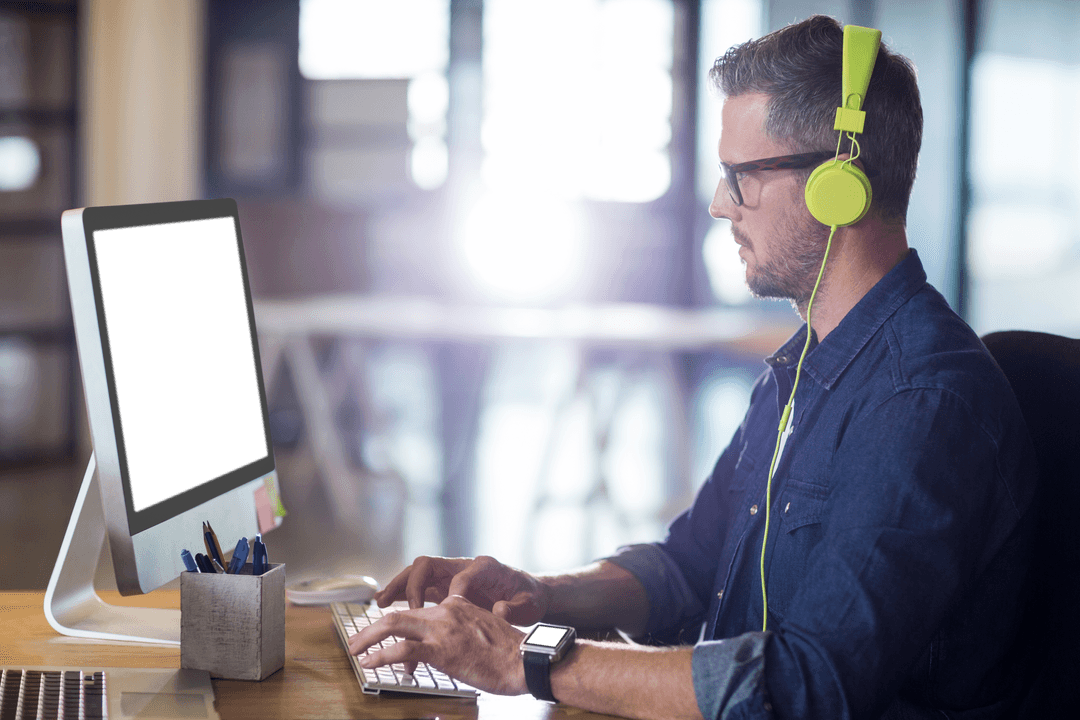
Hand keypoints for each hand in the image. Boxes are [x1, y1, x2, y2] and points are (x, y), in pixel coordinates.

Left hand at [348, 595, 527, 694]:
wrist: (525, 659)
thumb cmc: (511, 653)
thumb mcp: (485, 629)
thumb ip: (463, 630)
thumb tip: (450, 645)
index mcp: (457, 604)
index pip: (419, 608)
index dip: (398, 621)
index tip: (385, 631)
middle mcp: (446, 610)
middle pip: (399, 614)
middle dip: (373, 628)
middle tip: (357, 640)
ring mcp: (442, 628)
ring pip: (393, 625)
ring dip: (368, 638)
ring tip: (355, 650)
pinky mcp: (440, 649)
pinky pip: (401, 649)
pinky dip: (380, 655)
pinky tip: (369, 662)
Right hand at [376, 555, 548, 625]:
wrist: (531, 595)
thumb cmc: (530, 597)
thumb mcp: (529, 604)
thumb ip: (515, 608)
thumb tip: (499, 610)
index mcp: (485, 566)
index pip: (459, 573)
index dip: (449, 592)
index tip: (440, 612)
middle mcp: (463, 567)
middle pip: (428, 566)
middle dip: (408, 583)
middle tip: (389, 603)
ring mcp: (453, 577)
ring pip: (419, 577)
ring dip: (399, 588)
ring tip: (379, 603)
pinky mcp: (447, 589)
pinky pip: (421, 589)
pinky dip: (405, 597)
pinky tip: (390, 607)